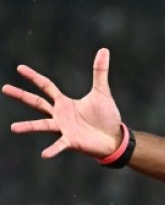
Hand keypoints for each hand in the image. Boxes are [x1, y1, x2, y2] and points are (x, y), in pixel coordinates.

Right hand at [3, 48, 122, 158]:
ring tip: (13, 128)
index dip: (34, 77)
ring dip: (28, 127)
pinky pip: (60, 145)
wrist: (114, 138)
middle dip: (21, 95)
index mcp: (64, 103)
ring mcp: (64, 128)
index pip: (46, 86)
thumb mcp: (102, 92)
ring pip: (42, 125)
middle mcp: (60, 115)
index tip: (19, 68)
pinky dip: (53, 149)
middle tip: (3, 88)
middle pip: (37, 103)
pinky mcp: (72, 141)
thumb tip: (104, 50)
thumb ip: (100, 72)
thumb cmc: (106, 117)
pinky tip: (44, 154)